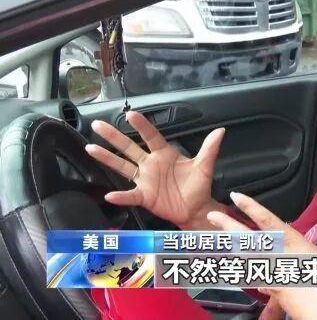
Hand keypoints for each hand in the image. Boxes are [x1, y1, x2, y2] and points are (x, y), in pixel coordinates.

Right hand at [86, 111, 225, 228]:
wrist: (196, 208)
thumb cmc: (198, 186)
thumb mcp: (205, 166)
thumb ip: (210, 148)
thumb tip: (221, 131)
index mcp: (164, 154)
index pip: (151, 136)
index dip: (141, 125)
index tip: (130, 114)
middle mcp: (151, 164)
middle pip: (129, 147)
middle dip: (114, 136)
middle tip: (98, 124)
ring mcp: (145, 180)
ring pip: (123, 166)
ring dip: (107, 158)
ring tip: (90, 148)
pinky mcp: (144, 196)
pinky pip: (130, 194)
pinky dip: (121, 195)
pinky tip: (110, 194)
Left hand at [208, 192, 316, 319]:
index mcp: (291, 243)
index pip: (267, 221)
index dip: (251, 208)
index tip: (236, 197)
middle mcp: (276, 256)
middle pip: (246, 239)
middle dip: (228, 226)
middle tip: (212, 215)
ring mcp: (269, 274)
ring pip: (244, 257)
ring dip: (230, 246)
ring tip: (217, 236)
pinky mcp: (269, 289)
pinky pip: (253, 276)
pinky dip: (246, 270)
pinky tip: (241, 268)